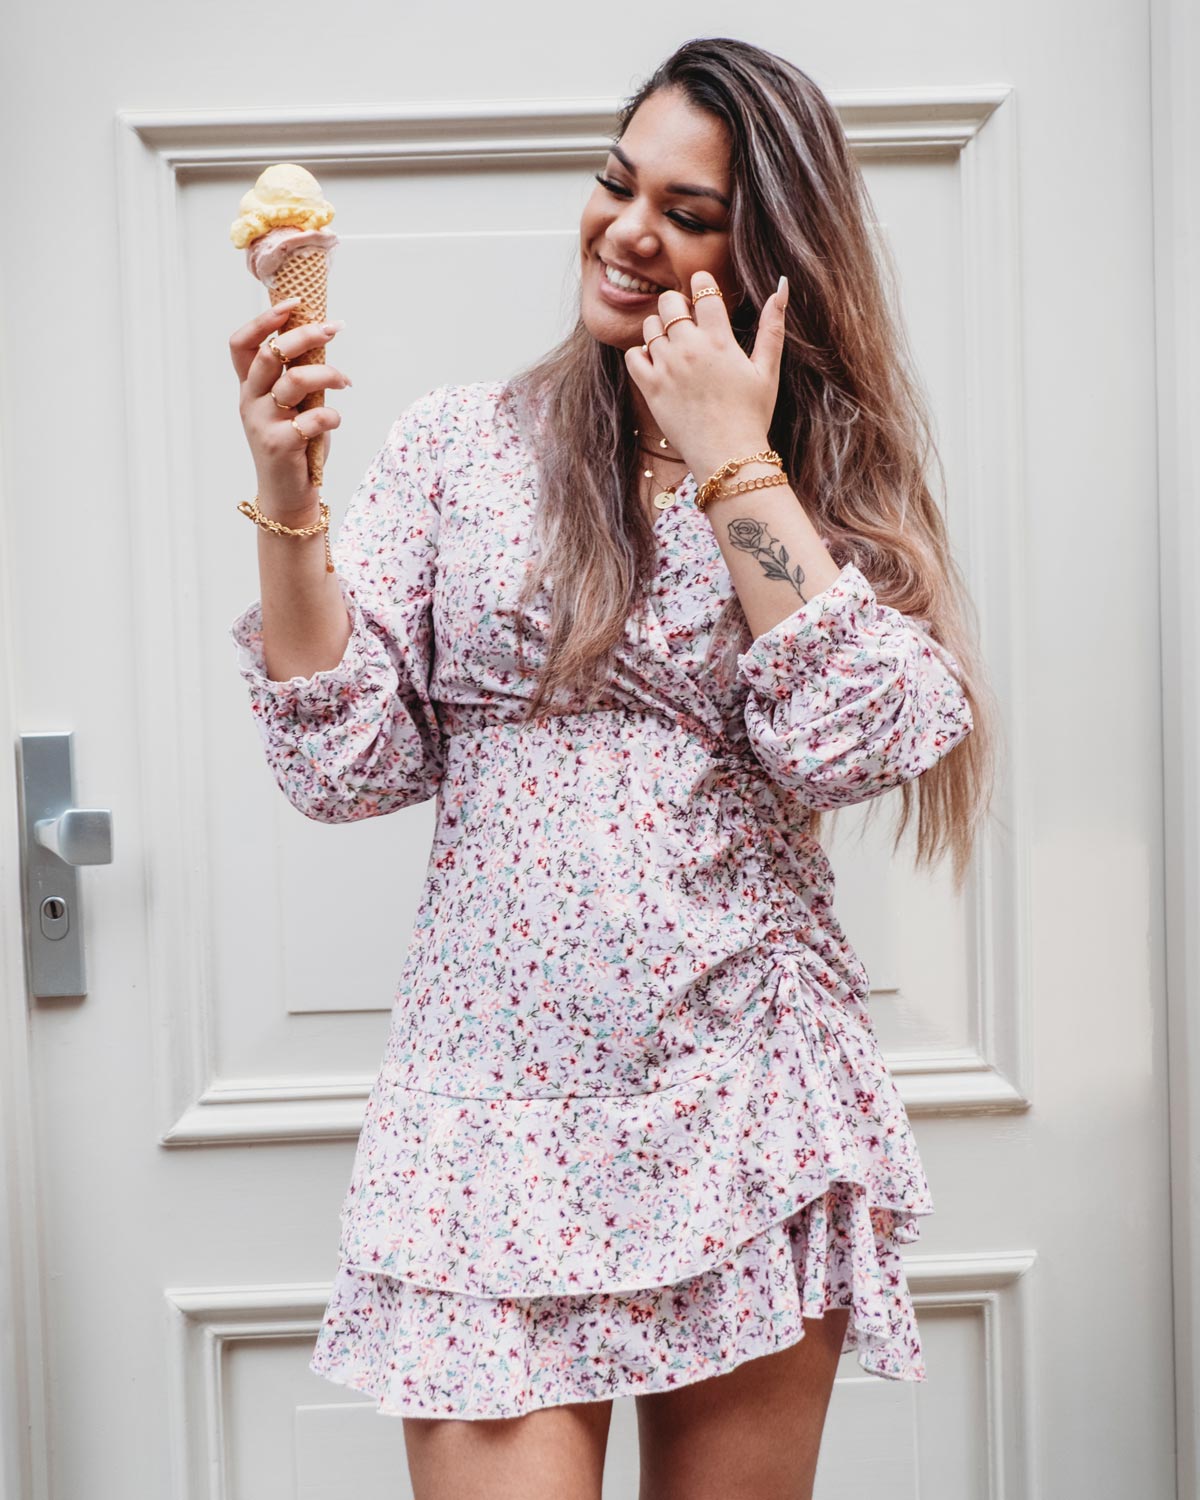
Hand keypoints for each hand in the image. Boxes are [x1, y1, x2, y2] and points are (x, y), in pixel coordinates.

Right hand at [229, 300, 350, 517]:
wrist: (288, 495)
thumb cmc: (296, 445)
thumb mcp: (292, 405)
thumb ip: (297, 376)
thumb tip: (321, 335)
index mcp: (250, 387)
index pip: (241, 344)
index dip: (264, 320)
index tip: (294, 304)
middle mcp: (250, 400)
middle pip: (271, 353)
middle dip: (305, 335)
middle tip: (334, 329)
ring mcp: (261, 423)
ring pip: (294, 381)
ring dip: (328, 374)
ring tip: (345, 382)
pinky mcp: (279, 445)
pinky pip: (312, 418)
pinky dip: (331, 415)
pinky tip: (335, 420)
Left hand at [624, 269, 787, 478]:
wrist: (727, 455)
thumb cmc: (752, 414)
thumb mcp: (768, 369)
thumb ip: (773, 326)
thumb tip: (782, 285)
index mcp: (719, 339)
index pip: (703, 289)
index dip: (702, 284)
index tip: (703, 292)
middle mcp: (689, 348)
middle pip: (670, 302)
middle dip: (678, 305)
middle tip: (687, 321)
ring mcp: (666, 367)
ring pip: (650, 326)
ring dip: (660, 329)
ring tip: (674, 345)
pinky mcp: (650, 388)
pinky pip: (633, 355)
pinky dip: (642, 354)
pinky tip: (658, 363)